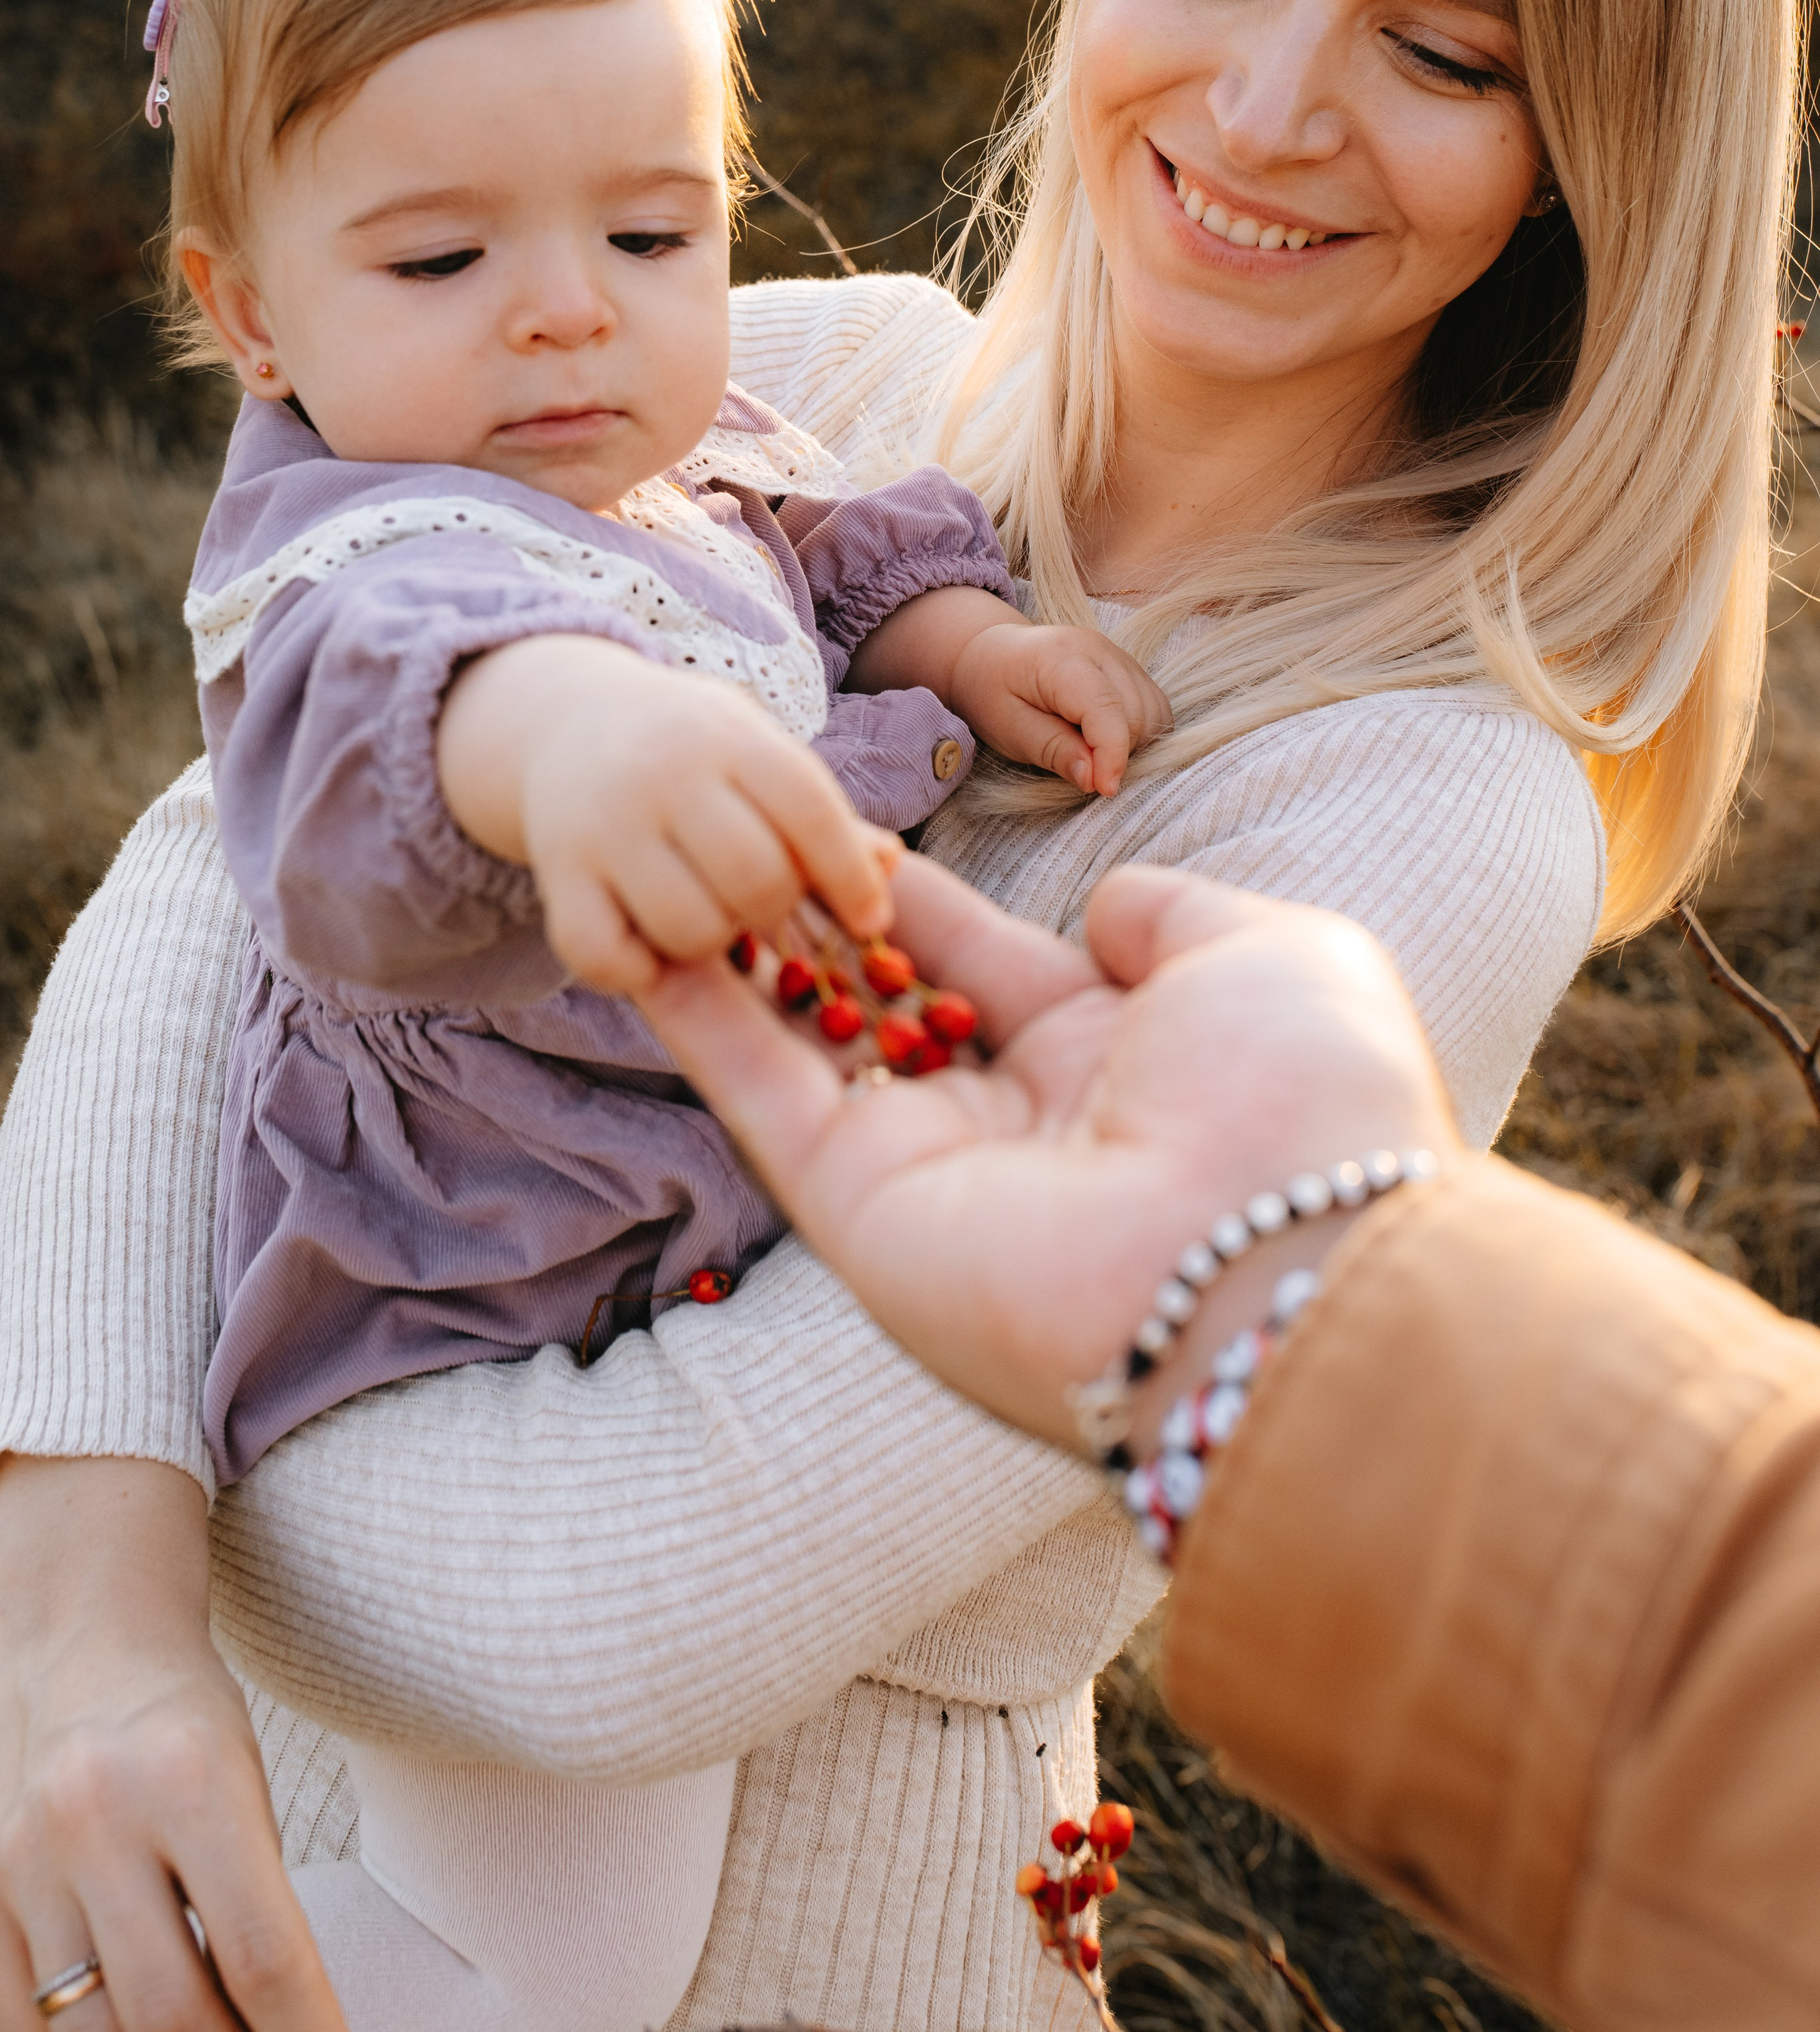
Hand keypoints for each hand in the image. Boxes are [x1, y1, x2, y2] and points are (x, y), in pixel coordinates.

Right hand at [0, 1457, 345, 2031]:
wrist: (81, 1648)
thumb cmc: (184, 1722)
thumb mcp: (247, 1784)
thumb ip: (257, 1903)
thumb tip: (284, 2021)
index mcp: (190, 1779)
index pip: (262, 1955)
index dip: (304, 2031)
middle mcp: (98, 1821)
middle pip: (171, 2010)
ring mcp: (25, 1865)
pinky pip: (23, 2020)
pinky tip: (126, 2030)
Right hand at [437, 634, 897, 994]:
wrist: (569, 723)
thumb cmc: (696, 754)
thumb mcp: (759, 756)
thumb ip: (820, 815)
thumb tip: (889, 866)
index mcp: (730, 737)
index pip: (809, 810)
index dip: (850, 875)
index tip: (871, 921)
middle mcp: (662, 774)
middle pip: (756, 878)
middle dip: (777, 911)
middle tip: (765, 907)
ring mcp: (603, 825)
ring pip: (688, 929)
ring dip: (712, 944)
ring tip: (708, 915)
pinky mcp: (556, 874)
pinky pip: (605, 956)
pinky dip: (636, 969)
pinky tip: (649, 945)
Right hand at [641, 857, 1459, 1446]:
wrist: (1284, 1262)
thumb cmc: (1299, 1103)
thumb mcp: (1266, 957)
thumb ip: (1171, 915)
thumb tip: (1098, 912)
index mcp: (1114, 1062)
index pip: (984, 963)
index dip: (918, 902)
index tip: (852, 835)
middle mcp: (1016, 1123)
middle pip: (886, 1009)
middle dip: (819, 932)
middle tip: (741, 845)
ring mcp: (933, 1171)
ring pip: (810, 1051)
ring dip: (743, 968)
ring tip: (673, 871)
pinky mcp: (861, 1211)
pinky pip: (765, 1099)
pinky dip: (702, 1024)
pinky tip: (643, 945)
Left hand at [948, 620, 1173, 795]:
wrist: (990, 654)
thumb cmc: (993, 692)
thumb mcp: (1010, 730)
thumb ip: (1054, 751)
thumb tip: (1095, 779)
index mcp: (1062, 658)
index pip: (1106, 707)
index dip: (1112, 754)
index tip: (1105, 789)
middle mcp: (1099, 650)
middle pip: (1136, 712)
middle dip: (1119, 752)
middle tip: (1085, 772)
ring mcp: (1118, 656)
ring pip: (1153, 711)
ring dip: (1134, 744)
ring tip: (1092, 754)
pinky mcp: (1128, 667)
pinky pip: (1154, 705)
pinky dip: (1141, 732)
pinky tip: (1107, 741)